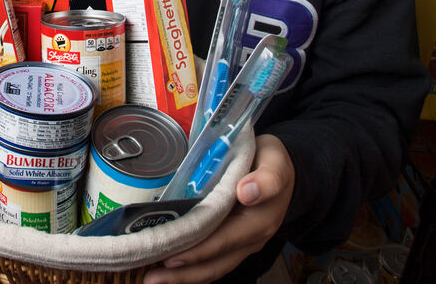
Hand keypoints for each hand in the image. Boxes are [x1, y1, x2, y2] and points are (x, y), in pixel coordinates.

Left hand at [144, 134, 295, 283]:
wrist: (285, 171)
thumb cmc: (273, 164)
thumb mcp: (275, 163)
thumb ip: (266, 179)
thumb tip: (246, 192)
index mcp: (258, 222)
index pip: (223, 241)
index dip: (196, 251)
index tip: (170, 256)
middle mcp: (251, 240)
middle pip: (214, 263)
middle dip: (182, 273)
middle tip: (150, 277)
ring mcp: (241, 245)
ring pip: (212, 268)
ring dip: (182, 276)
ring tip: (152, 278)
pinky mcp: (233, 244)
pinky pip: (212, 262)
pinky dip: (190, 269)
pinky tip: (168, 269)